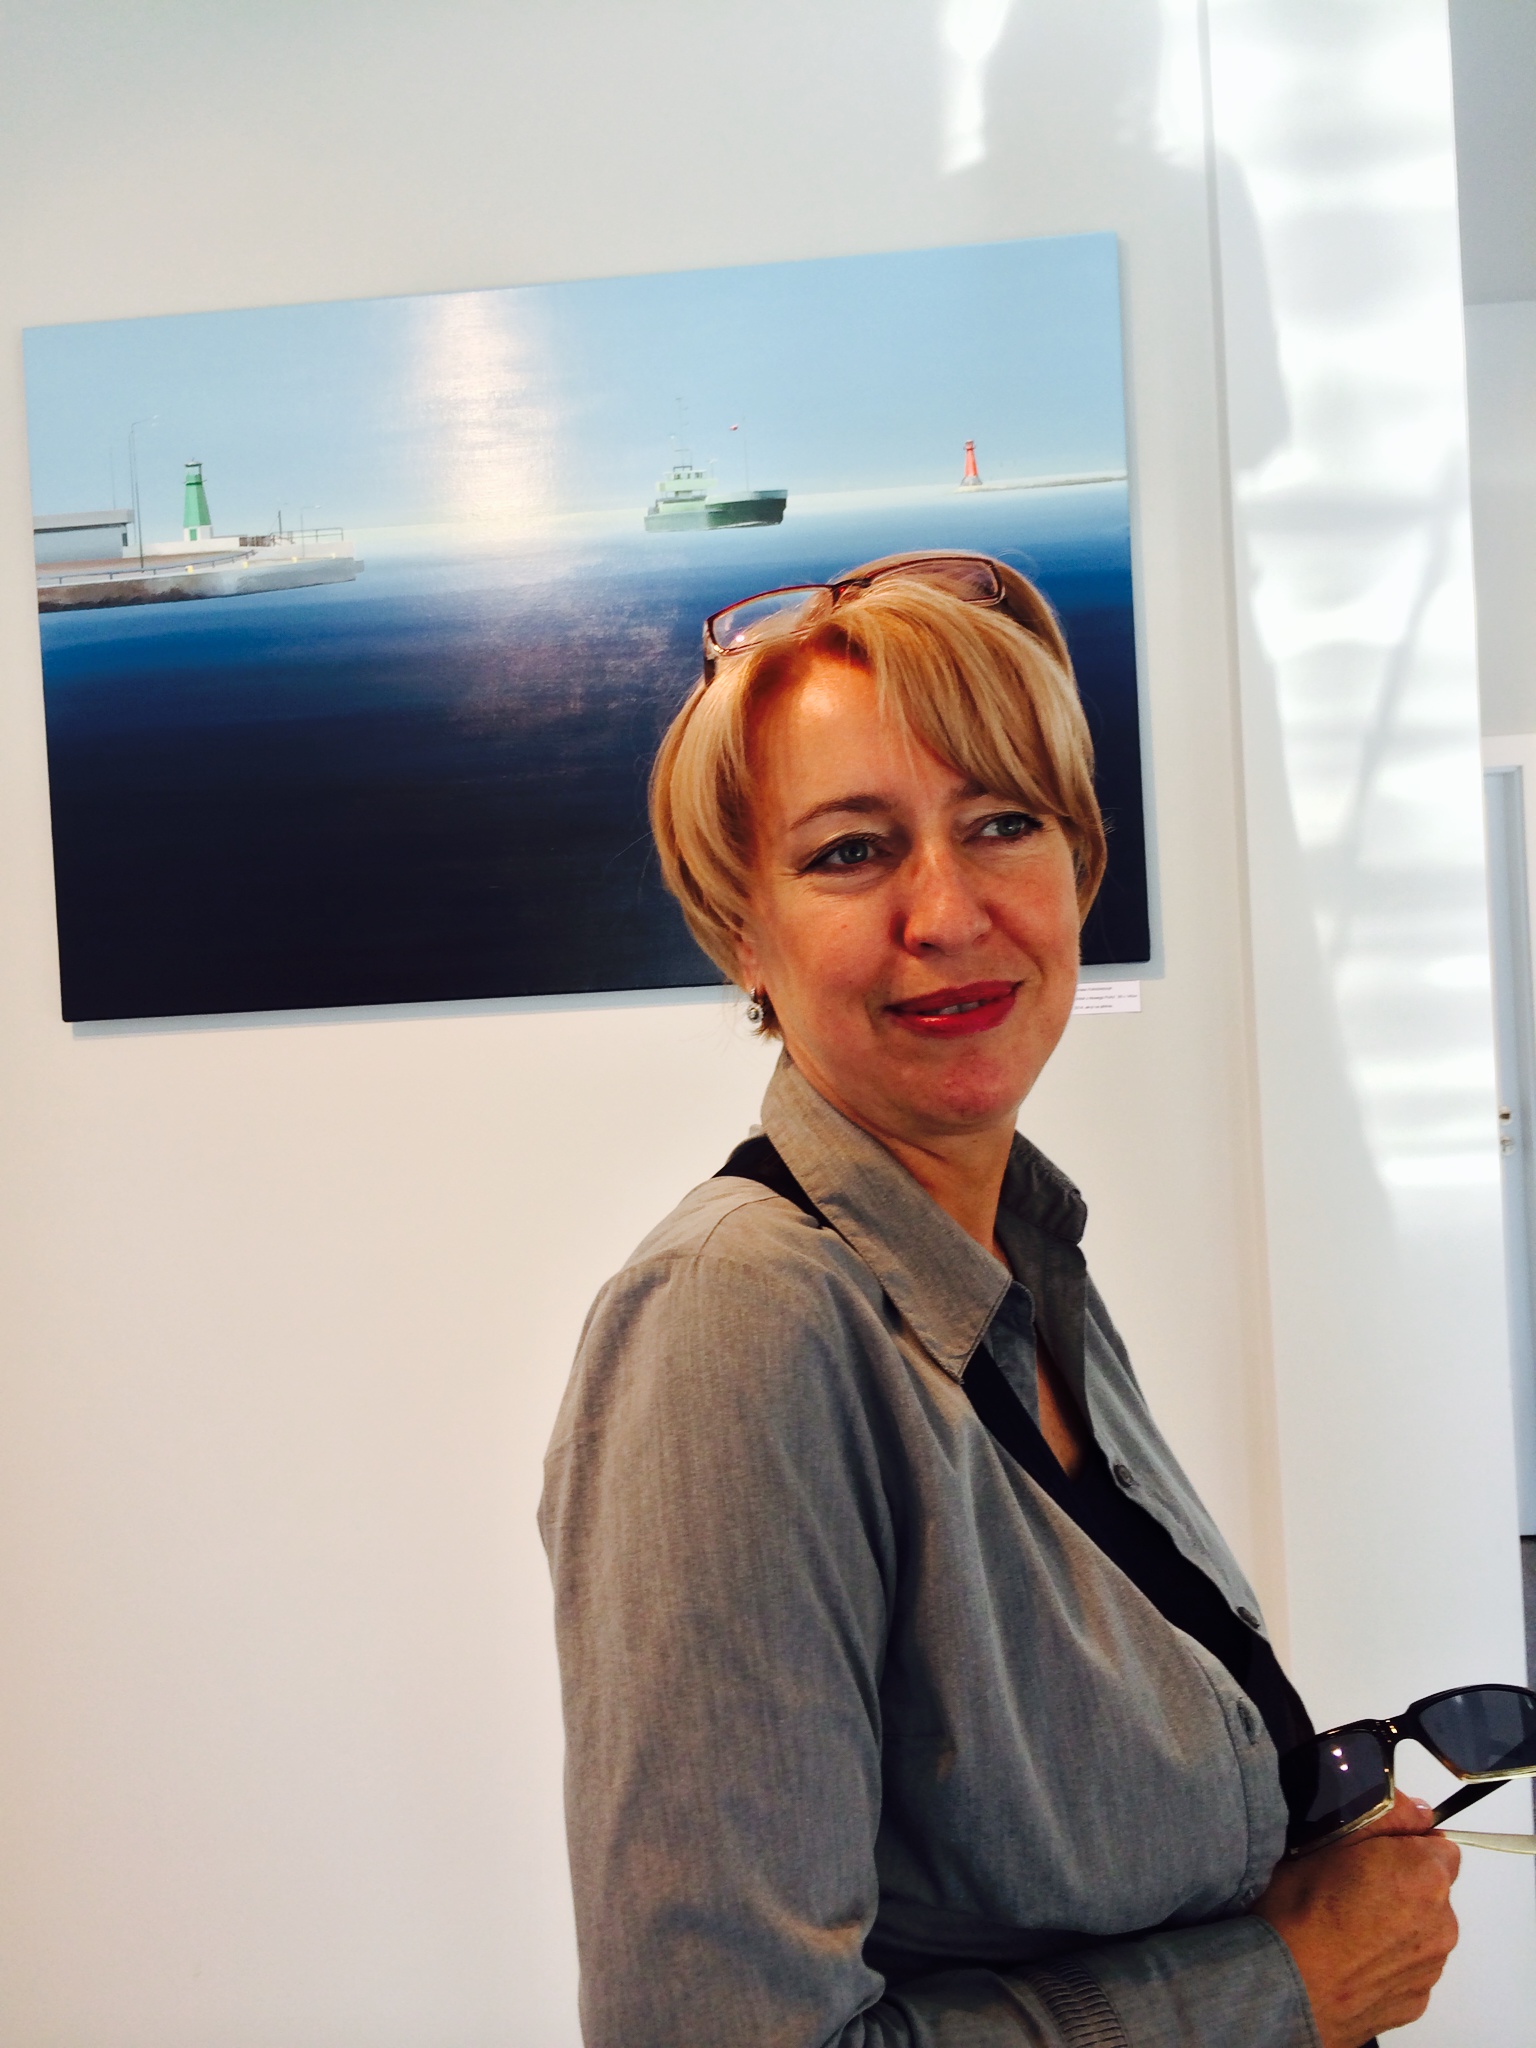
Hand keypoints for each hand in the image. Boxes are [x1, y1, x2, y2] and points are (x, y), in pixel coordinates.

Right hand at [1253, 1790, 1459, 2047]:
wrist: (1284, 1985)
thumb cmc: (1300, 1910)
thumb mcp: (1331, 1838)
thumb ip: (1388, 1815)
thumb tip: (1419, 1809)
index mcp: (1425, 1876)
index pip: (1440, 1846)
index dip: (1406, 1845)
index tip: (1373, 1852)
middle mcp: (1441, 1924)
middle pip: (1432, 1891)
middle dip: (1401, 1884)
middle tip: (1350, 1886)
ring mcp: (1430, 1968)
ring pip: (1421, 1931)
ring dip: (1396, 1923)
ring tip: (1345, 1926)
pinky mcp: (1415, 2001)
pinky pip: (1409, 1968)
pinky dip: (1387, 1960)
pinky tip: (1349, 1957)